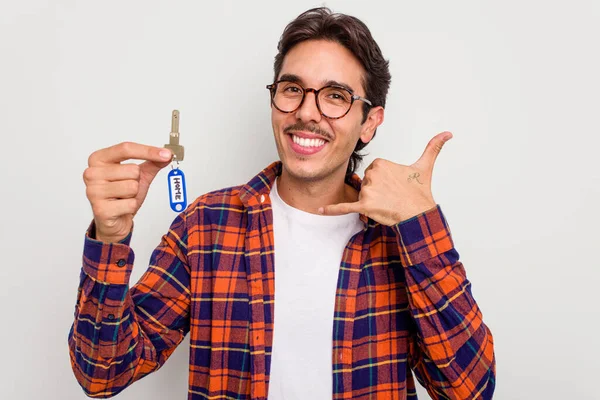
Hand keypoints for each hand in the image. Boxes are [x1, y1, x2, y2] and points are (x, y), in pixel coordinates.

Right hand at [84, 142, 171, 242]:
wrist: (115, 220)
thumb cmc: (123, 194)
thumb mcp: (139, 175)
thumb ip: (152, 163)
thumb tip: (167, 154)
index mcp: (98, 159)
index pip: (125, 148)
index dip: (148, 151)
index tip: (166, 154)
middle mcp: (91, 173)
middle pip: (132, 169)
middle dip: (137, 180)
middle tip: (127, 188)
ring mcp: (93, 191)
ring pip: (132, 186)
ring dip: (134, 194)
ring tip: (124, 198)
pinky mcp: (101, 209)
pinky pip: (131, 203)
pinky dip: (131, 206)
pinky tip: (121, 208)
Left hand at [319, 131, 452, 224]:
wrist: (419, 214)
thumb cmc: (420, 192)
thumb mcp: (425, 166)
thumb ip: (433, 147)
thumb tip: (448, 133)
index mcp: (381, 163)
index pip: (373, 171)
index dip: (382, 180)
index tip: (393, 185)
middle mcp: (372, 175)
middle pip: (365, 182)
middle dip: (375, 190)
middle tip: (391, 195)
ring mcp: (368, 190)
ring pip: (361, 194)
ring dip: (371, 200)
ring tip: (386, 203)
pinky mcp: (364, 205)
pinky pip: (344, 206)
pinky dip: (332, 209)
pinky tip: (321, 209)